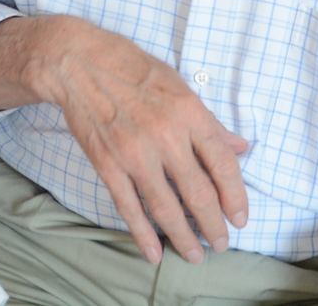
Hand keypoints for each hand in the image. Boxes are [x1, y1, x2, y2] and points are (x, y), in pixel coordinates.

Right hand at [37, 16, 249, 264]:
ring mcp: (134, 153)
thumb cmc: (132, 68)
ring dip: (184, 237)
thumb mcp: (179, 85)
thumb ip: (209, 121)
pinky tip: (154, 253)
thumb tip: (240, 147)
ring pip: (166, 208)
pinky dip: (143, 234)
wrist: (78, 63)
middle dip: (213, 225)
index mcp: (189, 113)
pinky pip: (129, 207)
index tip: (240, 218)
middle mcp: (165, 136)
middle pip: (199, 194)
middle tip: (221, 242)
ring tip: (195, 253)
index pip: (223, 165)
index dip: (236, 197)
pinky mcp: (108, 164)